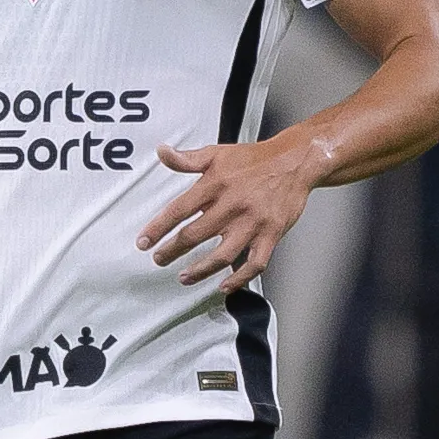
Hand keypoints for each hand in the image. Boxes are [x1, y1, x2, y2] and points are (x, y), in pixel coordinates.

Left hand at [140, 135, 321, 292]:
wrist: (294, 162)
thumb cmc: (254, 160)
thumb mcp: (216, 153)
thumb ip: (187, 159)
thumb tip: (162, 152)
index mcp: (216, 185)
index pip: (179, 210)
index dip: (158, 228)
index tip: (144, 241)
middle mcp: (232, 205)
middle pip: (195, 234)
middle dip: (172, 250)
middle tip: (159, 259)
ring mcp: (253, 222)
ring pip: (223, 254)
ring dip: (201, 270)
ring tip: (184, 277)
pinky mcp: (271, 234)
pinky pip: (255, 263)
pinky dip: (239, 278)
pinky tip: (225, 286)